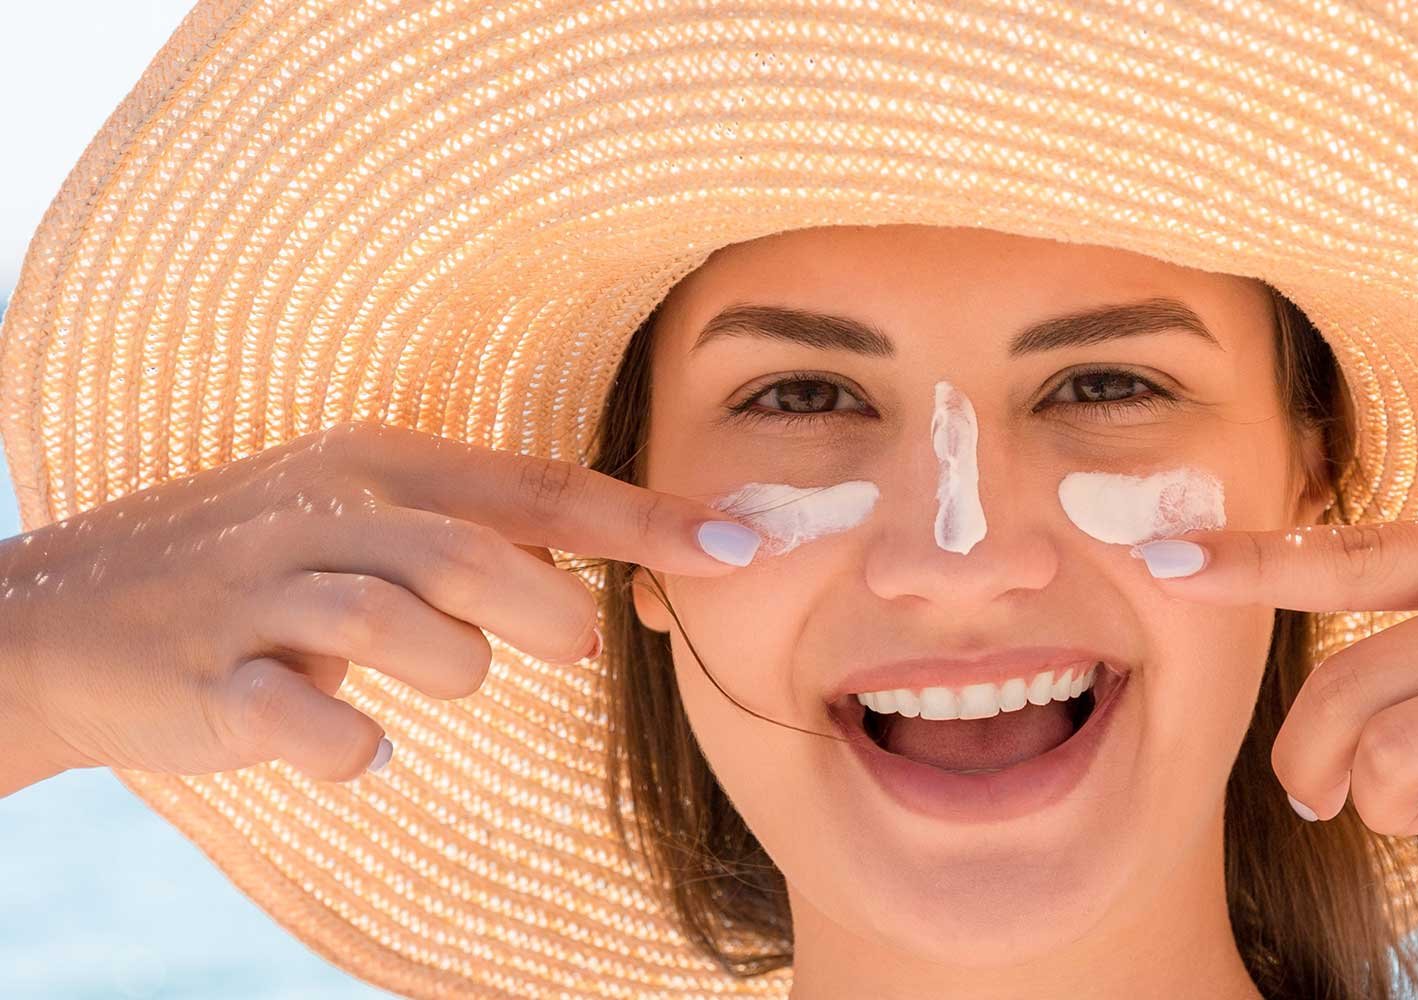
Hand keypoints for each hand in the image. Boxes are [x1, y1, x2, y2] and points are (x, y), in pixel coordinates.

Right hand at [0, 420, 758, 789]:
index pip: (540, 489)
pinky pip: (307, 721)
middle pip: (477, 556)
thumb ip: (482, 539)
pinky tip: (364, 745)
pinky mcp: (210, 678)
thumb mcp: (366, 521)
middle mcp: (325, 515)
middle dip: (545, 610)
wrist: (66, 614)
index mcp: (378, 464)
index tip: (745, 548)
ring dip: (453, 669)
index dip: (647, 520)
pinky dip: (353, 744)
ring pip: (405, 628)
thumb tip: (613, 578)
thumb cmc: (258, 568)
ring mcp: (262, 594)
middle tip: (570, 638)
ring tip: (443, 679)